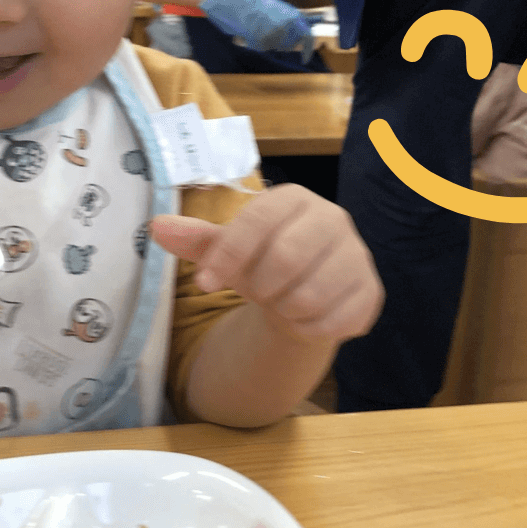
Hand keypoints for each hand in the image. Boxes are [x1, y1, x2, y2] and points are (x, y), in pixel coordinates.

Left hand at [150, 184, 382, 343]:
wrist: (303, 294)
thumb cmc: (262, 263)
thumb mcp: (227, 250)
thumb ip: (196, 240)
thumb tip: (156, 226)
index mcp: (293, 198)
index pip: (258, 220)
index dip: (227, 254)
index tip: (204, 284)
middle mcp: (332, 218)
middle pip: (287, 257)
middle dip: (260, 286)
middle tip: (257, 293)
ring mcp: (357, 254)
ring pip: (310, 294)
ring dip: (284, 310)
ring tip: (281, 303)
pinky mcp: (370, 291)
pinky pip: (335, 321)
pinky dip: (309, 329)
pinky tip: (305, 319)